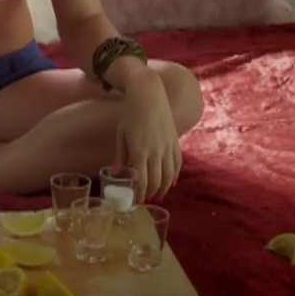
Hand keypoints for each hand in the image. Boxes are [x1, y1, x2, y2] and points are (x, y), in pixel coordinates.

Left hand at [114, 70, 181, 201]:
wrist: (149, 95)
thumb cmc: (130, 113)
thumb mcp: (121, 134)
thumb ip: (121, 154)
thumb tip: (116, 172)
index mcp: (140, 150)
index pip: (141, 180)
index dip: (140, 193)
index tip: (137, 200)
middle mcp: (156, 151)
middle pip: (156, 180)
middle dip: (151, 193)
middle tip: (147, 199)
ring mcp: (168, 146)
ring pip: (169, 174)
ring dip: (164, 187)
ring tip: (158, 194)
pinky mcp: (176, 141)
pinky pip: (178, 163)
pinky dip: (175, 175)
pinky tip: (171, 181)